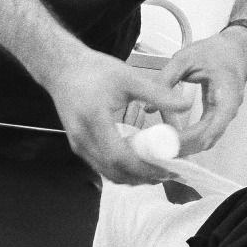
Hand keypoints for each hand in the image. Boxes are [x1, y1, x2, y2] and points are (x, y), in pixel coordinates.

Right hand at [46, 51, 194, 183]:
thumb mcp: (127, 77)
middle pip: (114, 171)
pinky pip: (101, 166)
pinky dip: (120, 170)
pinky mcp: (78, 146)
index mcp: (95, 121)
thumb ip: (157, 93)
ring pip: (107, 173)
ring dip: (132, 177)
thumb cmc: (92, 70)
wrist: (61, 69)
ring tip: (156, 172)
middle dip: (142, 178)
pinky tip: (136, 164)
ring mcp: (78, 145)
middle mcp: (83, 139)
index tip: (166, 168)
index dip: (144, 168)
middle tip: (167, 174)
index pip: (120, 157)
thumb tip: (185, 104)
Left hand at [156, 27, 246, 155]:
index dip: (187, 139)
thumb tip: (148, 107)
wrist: (235, 50)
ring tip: (160, 149)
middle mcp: (227, 111)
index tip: (165, 142)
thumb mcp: (185, 59)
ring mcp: (223, 117)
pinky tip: (169, 139)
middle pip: (206, 140)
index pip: (209, 128)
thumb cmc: (215, 51)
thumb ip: (165, 80)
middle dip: (182, 148)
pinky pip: (203, 135)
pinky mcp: (216, 118)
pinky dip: (187, 140)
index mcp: (226, 96)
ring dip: (184, 147)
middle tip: (157, 151)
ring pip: (205, 141)